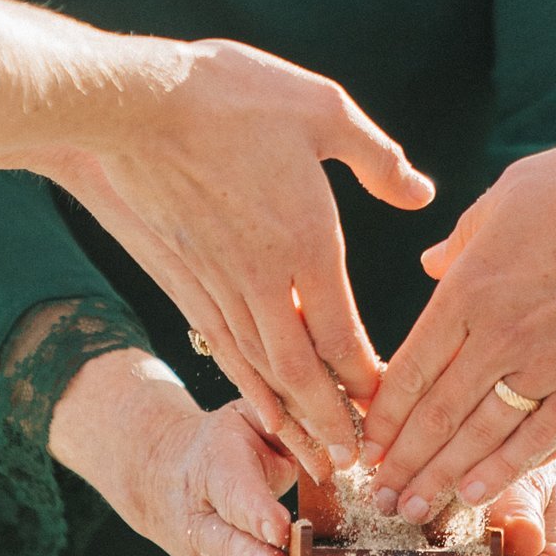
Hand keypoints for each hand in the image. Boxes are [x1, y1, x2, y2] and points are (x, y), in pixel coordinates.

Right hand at [40, 39, 433, 468]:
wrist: (134, 103)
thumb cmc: (232, 95)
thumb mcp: (322, 110)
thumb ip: (376, 159)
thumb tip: (421, 194)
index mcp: (308, 240)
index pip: (344, 334)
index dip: (366, 380)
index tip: (389, 408)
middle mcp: (265, 277)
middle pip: (303, 372)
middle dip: (331, 420)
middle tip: (357, 460)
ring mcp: (219, 282)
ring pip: (260, 369)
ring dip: (291, 416)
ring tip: (316, 454)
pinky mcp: (185, 276)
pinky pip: (223, 346)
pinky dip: (246, 383)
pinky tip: (257, 402)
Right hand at [50, 348, 297, 555]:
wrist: (167, 482)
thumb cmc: (225, 445)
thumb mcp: (248, 418)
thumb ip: (287, 426)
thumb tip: (334, 443)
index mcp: (211, 473)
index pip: (232, 494)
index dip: (255, 512)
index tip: (279, 527)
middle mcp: (204, 528)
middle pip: (229, 552)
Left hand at [361, 138, 555, 522]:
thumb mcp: (515, 192)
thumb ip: (468, 235)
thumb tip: (433, 262)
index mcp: (471, 289)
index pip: (413, 364)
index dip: (386, 412)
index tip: (366, 441)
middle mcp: (500, 336)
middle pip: (439, 412)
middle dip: (404, 461)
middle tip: (379, 496)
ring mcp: (549, 365)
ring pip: (483, 435)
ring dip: (444, 476)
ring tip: (415, 509)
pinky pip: (543, 437)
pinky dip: (506, 468)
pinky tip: (479, 492)